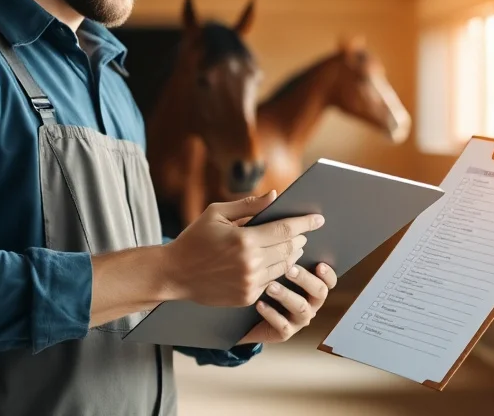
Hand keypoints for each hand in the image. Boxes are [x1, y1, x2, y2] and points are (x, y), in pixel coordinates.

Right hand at [163, 190, 324, 306]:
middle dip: (299, 238)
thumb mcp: (216, 214)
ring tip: (292, 245)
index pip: (284, 229)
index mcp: (244, 239)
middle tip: (303, 232)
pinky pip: (272, 282)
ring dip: (291, 255)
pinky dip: (278, 271)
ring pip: (284, 267)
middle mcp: (250, 263)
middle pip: (288, 249)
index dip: (304, 223)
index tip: (318, 219)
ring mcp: (250, 282)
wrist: (175, 274)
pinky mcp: (247, 296)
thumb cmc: (194, 239)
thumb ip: (248, 205)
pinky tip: (277, 262)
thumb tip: (274, 196)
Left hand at [237, 262, 337, 344]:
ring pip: (301, 309)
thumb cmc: (266, 285)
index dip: (328, 274)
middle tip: (290, 270)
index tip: (319, 264)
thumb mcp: (276, 269)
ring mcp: (299, 320)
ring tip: (270, 287)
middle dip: (306, 280)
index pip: (330, 281)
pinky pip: (282, 326)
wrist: (249, 317)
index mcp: (313, 287)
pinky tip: (259, 304)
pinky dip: (271, 314)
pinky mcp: (285, 333)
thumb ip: (285, 255)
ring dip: (286, 296)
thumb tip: (289, 233)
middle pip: (320, 292)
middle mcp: (311, 304)